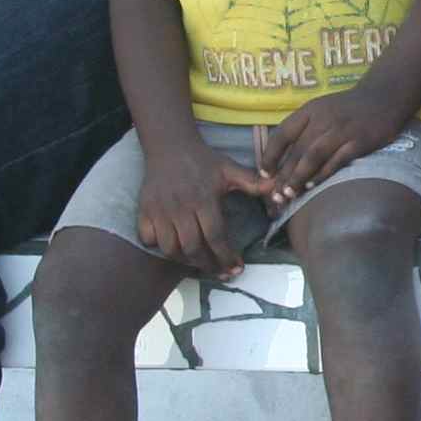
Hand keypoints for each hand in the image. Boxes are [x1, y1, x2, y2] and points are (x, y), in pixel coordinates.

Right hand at [135, 141, 274, 280]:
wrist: (170, 146)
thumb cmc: (203, 161)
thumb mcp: (230, 169)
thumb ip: (252, 182)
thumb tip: (277, 188)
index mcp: (203, 200)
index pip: (215, 236)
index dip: (226, 256)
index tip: (237, 268)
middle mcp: (180, 208)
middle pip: (193, 248)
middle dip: (209, 265)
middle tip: (222, 273)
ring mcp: (159, 211)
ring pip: (170, 248)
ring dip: (186, 261)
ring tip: (202, 265)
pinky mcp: (144, 211)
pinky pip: (147, 238)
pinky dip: (159, 247)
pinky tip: (174, 249)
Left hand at [260, 87, 403, 198]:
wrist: (384, 97)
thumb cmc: (347, 108)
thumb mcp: (321, 110)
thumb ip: (302, 131)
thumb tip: (280, 159)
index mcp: (310, 111)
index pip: (282, 134)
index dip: (270, 156)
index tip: (264, 174)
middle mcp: (324, 119)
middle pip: (297, 150)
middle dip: (283, 175)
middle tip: (274, 196)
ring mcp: (342, 130)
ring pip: (314, 156)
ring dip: (299, 177)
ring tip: (289, 195)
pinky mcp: (360, 141)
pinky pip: (337, 160)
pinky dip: (323, 174)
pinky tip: (312, 185)